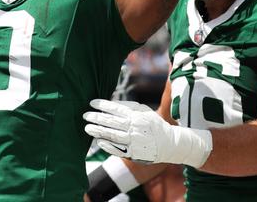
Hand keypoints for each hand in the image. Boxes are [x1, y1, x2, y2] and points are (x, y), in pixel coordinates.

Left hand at [83, 99, 211, 167]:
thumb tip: (112, 104)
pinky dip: (107, 145)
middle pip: (111, 122)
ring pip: (112, 135)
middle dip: (96, 118)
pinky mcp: (134, 153)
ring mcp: (134, 141)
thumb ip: (129, 108)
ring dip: (98, 131)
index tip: (91, 103)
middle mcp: (134, 128)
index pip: (116, 108)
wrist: (170, 144)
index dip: (103, 105)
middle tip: (85, 115)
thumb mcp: (145, 111)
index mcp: (136, 116)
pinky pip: (118, 149)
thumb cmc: (154, 125)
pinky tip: (99, 141)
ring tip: (87, 128)